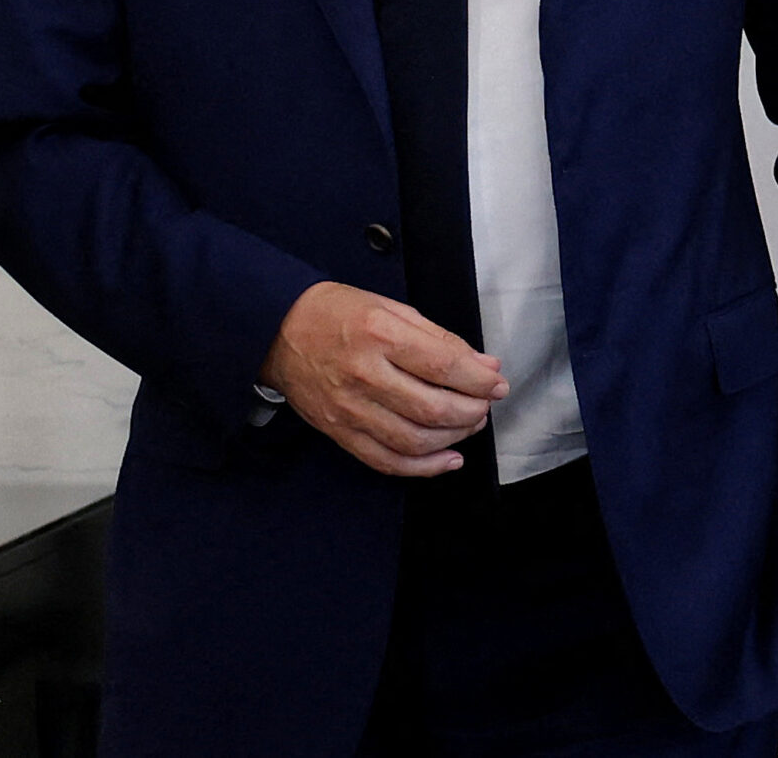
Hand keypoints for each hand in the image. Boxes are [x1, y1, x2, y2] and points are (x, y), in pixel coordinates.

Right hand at [259, 281, 507, 476]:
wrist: (278, 331)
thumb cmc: (338, 314)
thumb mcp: (393, 309)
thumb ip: (442, 339)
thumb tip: (485, 365)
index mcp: (381, 336)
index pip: (445, 366)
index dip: (481, 381)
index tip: (498, 384)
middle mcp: (364, 375)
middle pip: (433, 409)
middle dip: (473, 411)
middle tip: (486, 404)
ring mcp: (349, 409)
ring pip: (414, 440)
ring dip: (454, 438)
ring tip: (470, 424)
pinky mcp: (338, 432)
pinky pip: (384, 460)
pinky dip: (422, 467)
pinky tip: (447, 459)